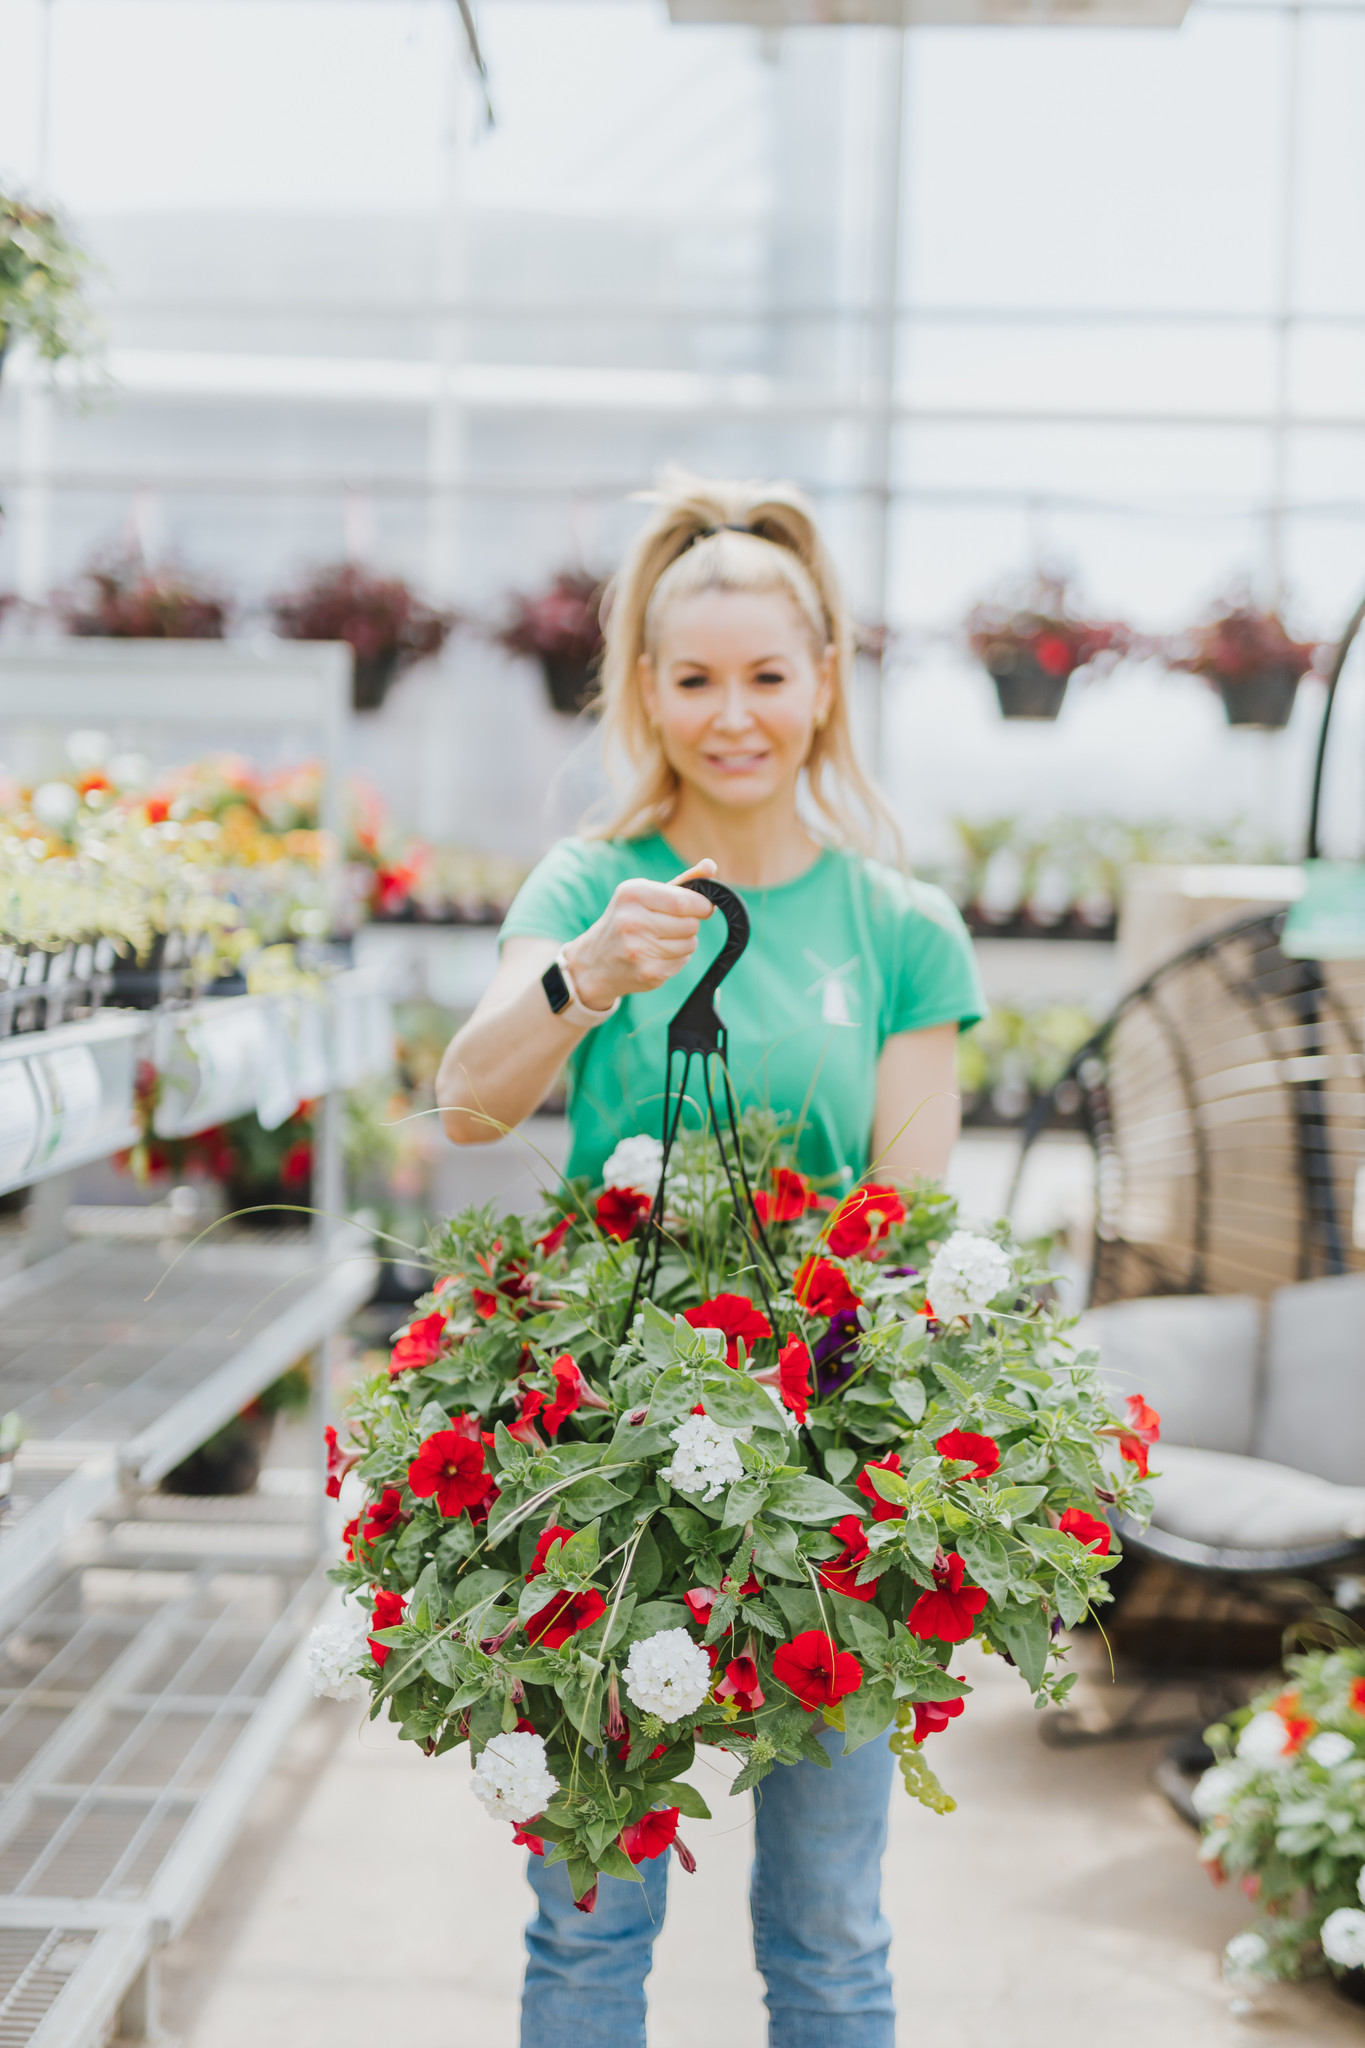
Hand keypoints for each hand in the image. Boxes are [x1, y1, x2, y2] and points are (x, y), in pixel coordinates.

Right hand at [564, 859, 715, 1009]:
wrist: (595, 961)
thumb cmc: (628, 920)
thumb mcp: (646, 895)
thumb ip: (682, 882)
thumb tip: (711, 866)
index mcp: (631, 894)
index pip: (683, 901)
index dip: (702, 905)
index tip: (703, 907)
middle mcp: (631, 921)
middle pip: (691, 924)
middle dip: (690, 924)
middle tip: (672, 925)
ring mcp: (638, 950)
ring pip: (690, 944)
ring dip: (684, 942)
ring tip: (660, 940)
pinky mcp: (647, 973)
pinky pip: (682, 962)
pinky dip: (676, 959)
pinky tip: (655, 955)